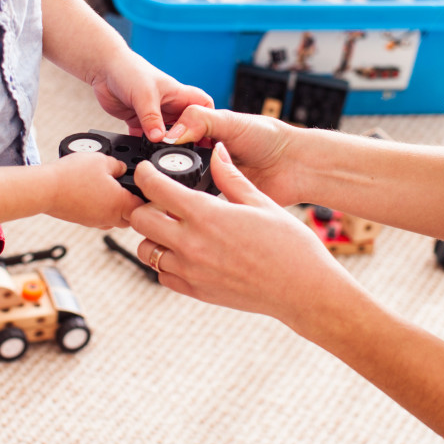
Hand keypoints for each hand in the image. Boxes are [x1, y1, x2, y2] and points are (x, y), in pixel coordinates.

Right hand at [46, 149, 142, 229]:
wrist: (45, 189)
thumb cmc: (73, 175)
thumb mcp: (102, 160)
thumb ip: (118, 165)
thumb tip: (123, 168)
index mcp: (120, 204)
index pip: (145, 208)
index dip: (149, 197)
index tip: (147, 187)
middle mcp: (110, 218)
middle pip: (132, 218)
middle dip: (135, 205)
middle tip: (132, 188)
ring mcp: (95, 222)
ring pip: (115, 219)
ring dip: (118, 208)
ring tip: (113, 190)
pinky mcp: (83, 221)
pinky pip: (100, 218)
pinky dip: (102, 209)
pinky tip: (96, 194)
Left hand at [88, 51, 212, 142]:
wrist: (104, 68)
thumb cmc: (129, 70)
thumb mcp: (144, 94)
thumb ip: (151, 117)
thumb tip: (158, 138)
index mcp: (178, 95)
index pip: (204, 107)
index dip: (208, 121)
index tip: (206, 137)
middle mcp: (169, 106)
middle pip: (187, 126)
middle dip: (187, 139)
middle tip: (184, 153)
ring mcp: (154, 115)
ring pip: (167, 135)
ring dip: (165, 144)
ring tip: (164, 155)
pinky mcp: (139, 122)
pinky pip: (146, 138)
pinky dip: (145, 145)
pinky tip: (143, 152)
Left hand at [127, 141, 349, 325]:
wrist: (304, 289)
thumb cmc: (290, 246)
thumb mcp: (261, 202)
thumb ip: (230, 177)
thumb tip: (217, 151)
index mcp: (207, 215)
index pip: (155, 188)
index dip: (146, 174)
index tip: (148, 171)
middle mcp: (192, 244)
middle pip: (140, 220)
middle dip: (145, 206)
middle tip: (162, 202)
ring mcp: (191, 271)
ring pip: (146, 250)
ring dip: (155, 236)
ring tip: (177, 229)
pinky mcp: (196, 291)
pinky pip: (163, 275)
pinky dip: (167, 262)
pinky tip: (188, 253)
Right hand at [160, 105, 300, 205]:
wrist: (295, 165)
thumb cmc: (268, 137)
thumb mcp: (230, 120)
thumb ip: (199, 120)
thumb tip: (170, 134)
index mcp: (200, 137)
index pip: (168, 143)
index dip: (158, 148)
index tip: (148, 153)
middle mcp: (202, 160)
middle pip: (171, 169)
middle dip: (165, 173)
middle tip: (157, 176)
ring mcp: (211, 182)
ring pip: (182, 189)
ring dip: (179, 190)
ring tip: (172, 191)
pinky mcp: (220, 203)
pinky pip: (201, 206)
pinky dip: (196, 205)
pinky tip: (191, 203)